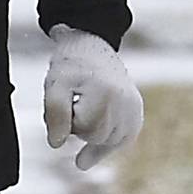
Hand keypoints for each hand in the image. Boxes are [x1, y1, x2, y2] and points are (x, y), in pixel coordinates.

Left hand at [42, 25, 143, 170]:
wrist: (92, 49)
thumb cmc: (71, 66)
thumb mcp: (55, 85)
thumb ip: (55, 114)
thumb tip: (57, 144)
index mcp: (106, 94)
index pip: (82, 130)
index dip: (69, 120)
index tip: (69, 100)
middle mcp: (127, 103)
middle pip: (97, 138)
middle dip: (80, 127)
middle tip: (76, 101)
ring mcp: (135, 110)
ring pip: (108, 142)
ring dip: (93, 132)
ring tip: (87, 107)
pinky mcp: (137, 115)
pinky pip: (122, 141)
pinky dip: (107, 142)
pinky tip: (92, 144)